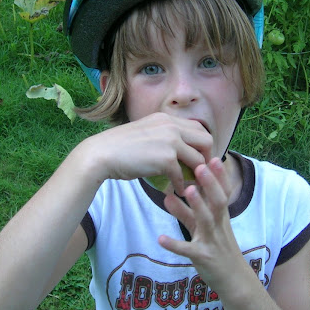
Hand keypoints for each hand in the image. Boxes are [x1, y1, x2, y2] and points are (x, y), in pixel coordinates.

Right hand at [84, 113, 212, 194]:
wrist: (101, 154)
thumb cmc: (119, 147)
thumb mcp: (145, 132)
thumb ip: (162, 136)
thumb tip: (177, 149)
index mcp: (167, 118)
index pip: (198, 128)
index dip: (202, 145)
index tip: (199, 158)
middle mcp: (171, 126)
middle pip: (206, 140)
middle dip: (207, 157)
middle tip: (201, 172)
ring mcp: (170, 141)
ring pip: (199, 159)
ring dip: (197, 175)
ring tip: (191, 184)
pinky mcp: (166, 159)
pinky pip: (182, 175)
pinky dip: (181, 186)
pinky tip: (177, 191)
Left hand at [158, 158, 245, 288]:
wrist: (233, 281)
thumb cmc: (218, 249)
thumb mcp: (203, 228)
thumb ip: (187, 212)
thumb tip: (168, 195)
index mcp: (221, 217)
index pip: (223, 192)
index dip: (219, 176)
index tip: (212, 157)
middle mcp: (219, 226)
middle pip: (218, 201)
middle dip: (210, 183)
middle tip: (200, 165)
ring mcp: (212, 241)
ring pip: (206, 221)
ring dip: (197, 205)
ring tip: (187, 190)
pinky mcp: (203, 258)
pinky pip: (188, 250)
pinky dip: (175, 244)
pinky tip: (160, 238)